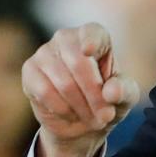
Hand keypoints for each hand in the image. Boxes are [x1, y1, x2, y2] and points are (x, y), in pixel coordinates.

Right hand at [21, 23, 139, 156]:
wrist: (82, 123)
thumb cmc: (107, 101)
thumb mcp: (125, 97)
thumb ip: (124, 91)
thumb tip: (111, 92)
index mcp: (95, 37)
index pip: (92, 33)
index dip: (91, 41)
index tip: (88, 51)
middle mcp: (66, 38)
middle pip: (79, 63)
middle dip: (95, 95)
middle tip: (106, 116)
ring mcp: (45, 52)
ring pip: (63, 82)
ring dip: (81, 107)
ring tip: (92, 118)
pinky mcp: (30, 70)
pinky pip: (45, 91)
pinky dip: (62, 109)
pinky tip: (71, 114)